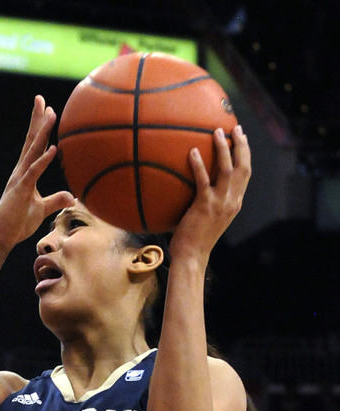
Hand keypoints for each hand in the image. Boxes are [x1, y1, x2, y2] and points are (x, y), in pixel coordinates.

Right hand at [0, 95, 73, 251]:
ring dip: (42, 132)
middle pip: (30, 141)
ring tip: (50, 113)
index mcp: (25, 174)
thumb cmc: (17, 224)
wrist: (1, 237)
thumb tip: (72, 197)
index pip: (34, 146)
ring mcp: (20, 179)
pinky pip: (34, 172)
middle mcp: (21, 172)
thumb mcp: (42, 209)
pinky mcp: (21, 190)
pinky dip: (44, 160)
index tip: (47, 109)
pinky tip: (53, 148)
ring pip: (32, 151)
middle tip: (41, 99)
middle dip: (36, 120)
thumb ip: (56, 200)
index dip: (40, 128)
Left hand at [170, 123, 250, 261]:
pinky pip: (203, 181)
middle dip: (241, 145)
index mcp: (235, 203)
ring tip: (216, 132)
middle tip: (235, 128)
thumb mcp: (211, 218)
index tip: (242, 138)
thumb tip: (201, 185)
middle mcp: (232, 201)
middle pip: (243, 167)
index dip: (245, 154)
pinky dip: (199, 165)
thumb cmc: (196, 238)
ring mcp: (220, 203)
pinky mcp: (204, 206)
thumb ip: (213, 202)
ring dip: (223, 148)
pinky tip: (193, 152)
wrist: (192, 256)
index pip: (246, 174)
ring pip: (227, 169)